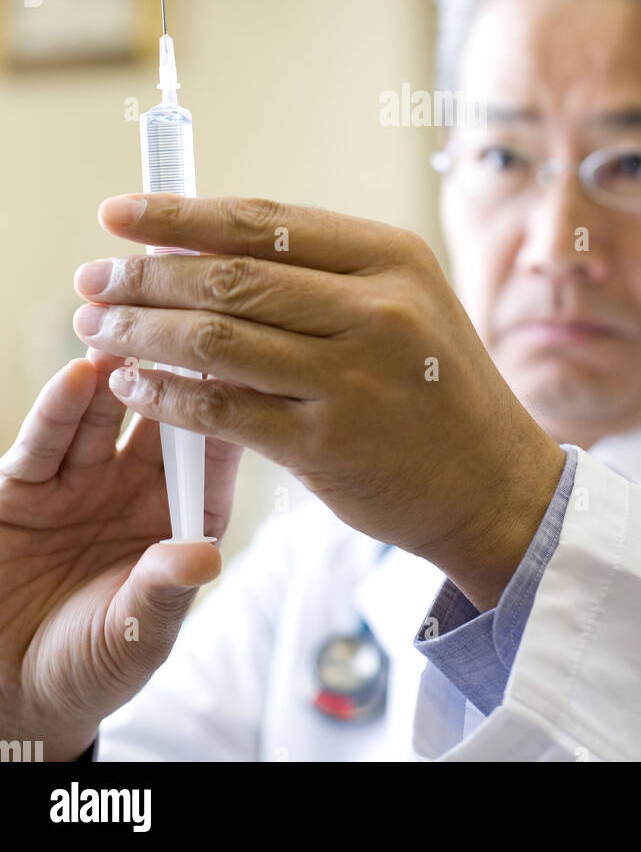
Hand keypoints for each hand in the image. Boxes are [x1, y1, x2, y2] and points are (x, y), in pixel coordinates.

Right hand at [0, 352, 239, 759]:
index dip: (228, 408)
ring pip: (104, 413)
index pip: (213, 452)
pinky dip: (61, 408)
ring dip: (114, 372)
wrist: (9, 690)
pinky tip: (77, 376)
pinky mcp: (26, 484)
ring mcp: (82, 479)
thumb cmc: (91, 665)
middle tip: (182, 324)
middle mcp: (138, 485)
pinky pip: (47, 440)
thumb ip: (163, 593)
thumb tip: (204, 559)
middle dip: (169, 369)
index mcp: (183, 515)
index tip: (244, 365)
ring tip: (126, 336)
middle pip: (161, 414)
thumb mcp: (135, 637)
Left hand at [74, 194, 565, 609]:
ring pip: (215, 340)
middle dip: (144, 275)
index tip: (119, 213)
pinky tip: (133, 386)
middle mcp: (376, 309)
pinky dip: (165, 395)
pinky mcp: (328, 445)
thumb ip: (318, 275)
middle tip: (92, 279)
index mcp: (391, 258)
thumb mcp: (404, 303)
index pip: (263, 223)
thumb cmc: (435, 384)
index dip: (180, 214)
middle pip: (229, 277)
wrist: (493, 482)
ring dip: (140, 331)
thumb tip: (201, 248)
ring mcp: (353, 378)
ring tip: (97, 328)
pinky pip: (221, 410)